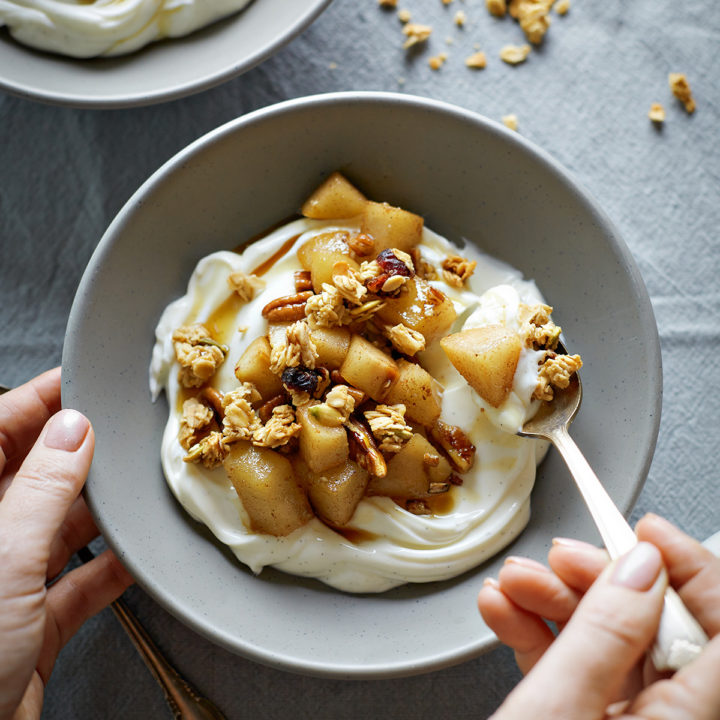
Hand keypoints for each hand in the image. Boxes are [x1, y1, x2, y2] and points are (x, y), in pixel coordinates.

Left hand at [0, 369, 132, 719]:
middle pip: (32, 476)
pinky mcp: (33, 623)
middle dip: (78, 453)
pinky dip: (109, 568)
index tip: (78, 381)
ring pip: (59, 527)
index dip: (37, 403)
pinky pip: (79, 581)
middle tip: (119, 431)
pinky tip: (134, 557)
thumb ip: (41, 489)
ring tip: (134, 488)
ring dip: (98, 512)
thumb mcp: (3, 560)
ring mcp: (5, 584)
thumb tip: (72, 430)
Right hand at [478, 514, 719, 718]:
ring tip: (513, 582)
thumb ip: (605, 635)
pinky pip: (576, 665)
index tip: (648, 533)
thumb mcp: (558, 708)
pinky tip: (505, 610)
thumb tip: (639, 568)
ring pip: (612, 642)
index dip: (692, 570)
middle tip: (562, 556)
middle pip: (657, 627)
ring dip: (557, 601)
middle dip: (602, 580)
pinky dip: (538, 633)